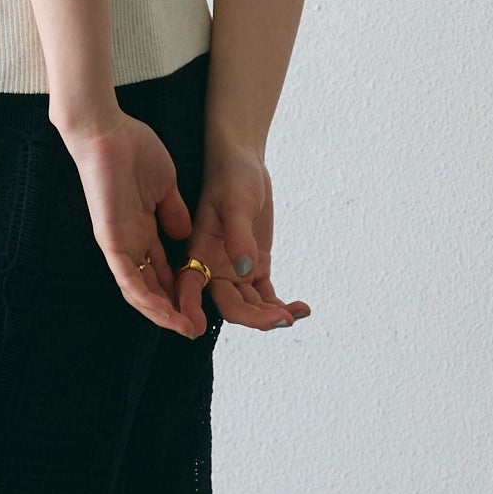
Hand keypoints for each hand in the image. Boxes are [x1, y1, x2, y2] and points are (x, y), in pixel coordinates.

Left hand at [60, 108, 207, 335]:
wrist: (110, 131)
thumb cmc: (135, 151)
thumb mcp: (165, 188)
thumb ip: (174, 213)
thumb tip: (185, 235)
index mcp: (142, 230)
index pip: (160, 271)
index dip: (179, 292)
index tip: (200, 308)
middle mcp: (129, 242)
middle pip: (149, 288)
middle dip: (173, 311)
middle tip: (195, 329)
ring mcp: (118, 242)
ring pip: (137, 290)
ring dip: (161, 313)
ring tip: (185, 329)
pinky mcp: (111, 239)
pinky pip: (127, 277)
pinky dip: (145, 298)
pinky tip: (164, 313)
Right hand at [173, 140, 310, 332]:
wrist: (244, 162)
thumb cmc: (232, 177)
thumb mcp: (235, 204)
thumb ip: (239, 238)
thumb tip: (246, 272)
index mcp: (197, 255)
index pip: (190, 292)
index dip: (190, 313)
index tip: (196, 331)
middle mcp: (213, 269)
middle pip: (230, 307)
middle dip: (255, 319)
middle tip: (283, 319)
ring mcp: (236, 271)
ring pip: (251, 307)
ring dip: (273, 316)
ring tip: (298, 313)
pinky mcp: (255, 268)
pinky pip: (266, 297)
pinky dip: (282, 306)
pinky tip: (302, 308)